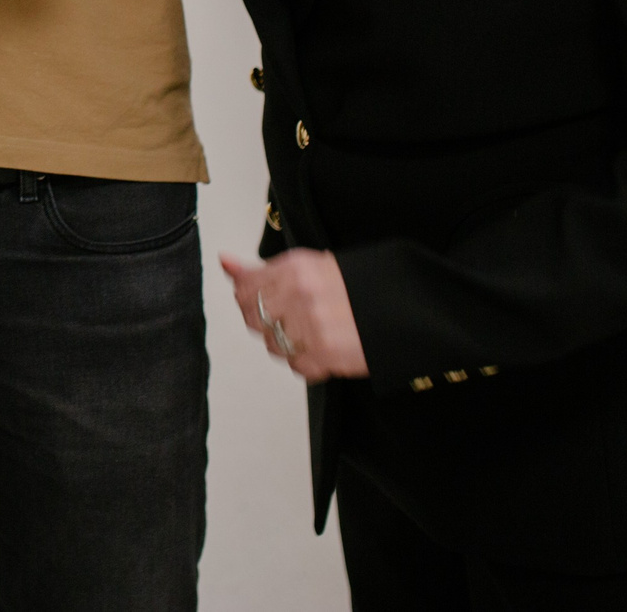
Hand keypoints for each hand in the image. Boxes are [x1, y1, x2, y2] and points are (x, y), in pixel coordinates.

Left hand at [220, 249, 366, 382]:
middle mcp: (299, 295)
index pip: (245, 287)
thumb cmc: (359, 287)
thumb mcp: (312, 265)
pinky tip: (323, 348)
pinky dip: (306, 362)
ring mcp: (311, 327)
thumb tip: (225, 261)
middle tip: (289, 317)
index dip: (248, 296)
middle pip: (254, 317)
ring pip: (272, 344)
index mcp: (295, 268)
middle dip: (266, 320)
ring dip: (287, 342)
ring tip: (312, 331)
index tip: (258, 299)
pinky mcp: (324, 355)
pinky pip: (295, 366)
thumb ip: (264, 269)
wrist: (402, 309)